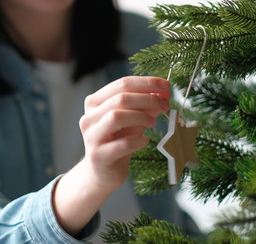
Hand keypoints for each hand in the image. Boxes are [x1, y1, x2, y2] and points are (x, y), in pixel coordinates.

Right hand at [52, 76, 169, 235]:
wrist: (103, 171)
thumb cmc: (119, 140)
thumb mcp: (133, 119)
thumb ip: (146, 105)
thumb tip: (164, 93)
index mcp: (95, 102)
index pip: (122, 84)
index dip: (147, 83)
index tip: (166, 86)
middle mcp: (89, 117)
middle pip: (121, 98)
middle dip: (148, 99)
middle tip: (164, 105)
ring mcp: (91, 136)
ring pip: (116, 117)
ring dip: (140, 117)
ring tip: (152, 122)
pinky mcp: (98, 156)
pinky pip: (121, 144)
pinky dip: (137, 140)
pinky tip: (144, 140)